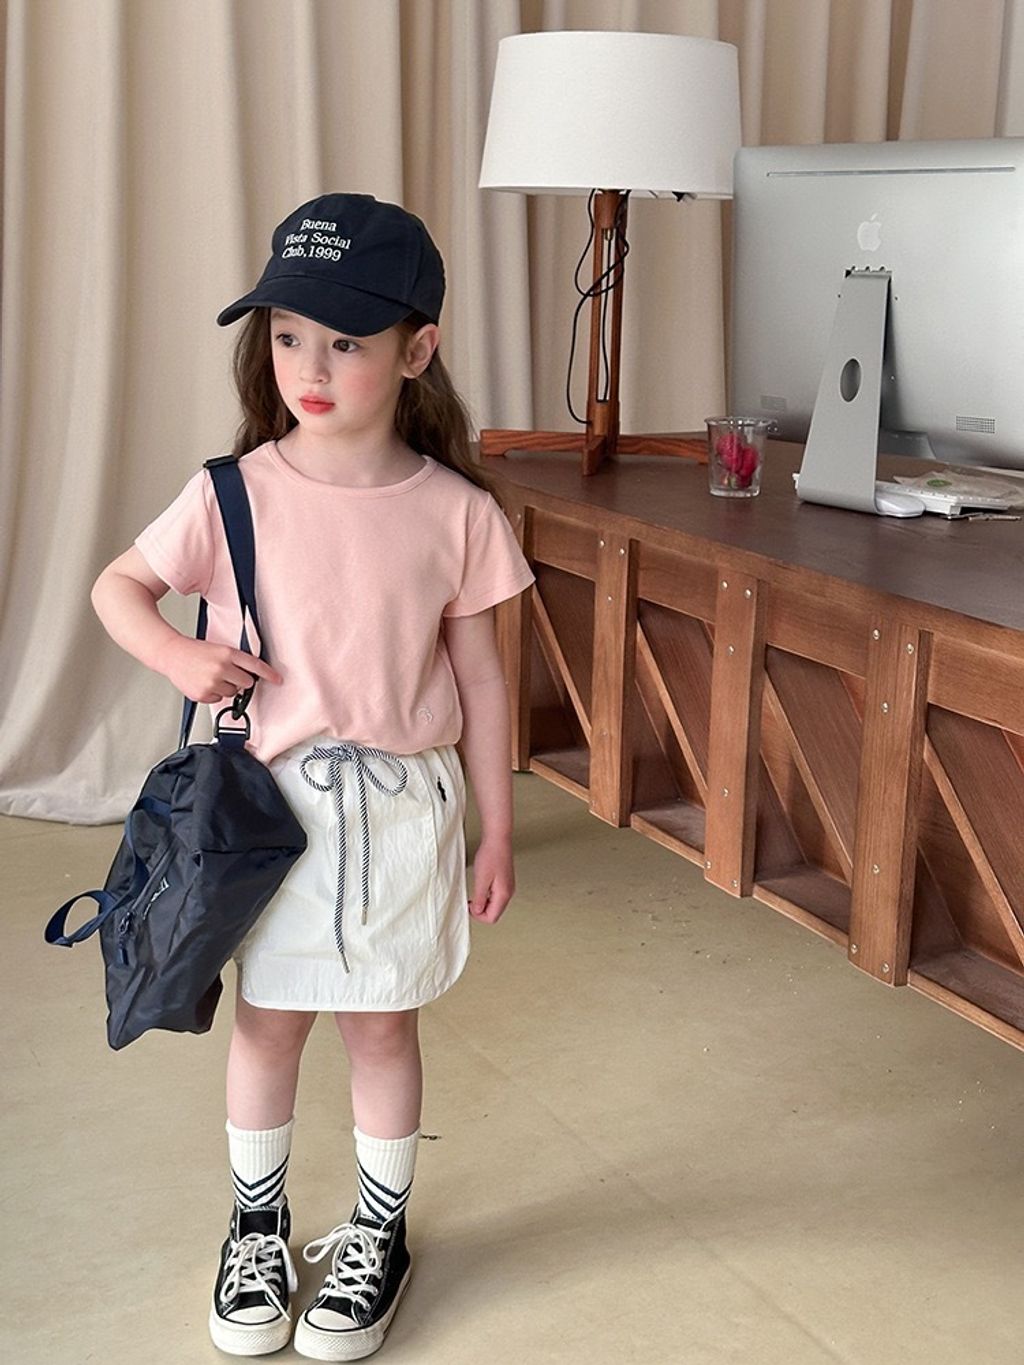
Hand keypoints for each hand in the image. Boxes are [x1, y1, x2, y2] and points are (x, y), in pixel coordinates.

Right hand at [157, 635, 282, 703]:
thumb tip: (250, 675)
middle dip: (241, 680)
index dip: (269, 674)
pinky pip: (219, 700)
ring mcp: (212, 682)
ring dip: (226, 687)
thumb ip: (235, 661)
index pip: (255, 665)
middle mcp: (221, 667)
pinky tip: (204, 683)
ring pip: (233, 693)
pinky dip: (214, 694)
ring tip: (212, 676)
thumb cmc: (195, 651)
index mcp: (228, 653)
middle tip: (227, 673)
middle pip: (246, 683)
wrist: (172, 654)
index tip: (278, 680)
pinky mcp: (203, 694)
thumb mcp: (219, 649)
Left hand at [468, 835, 514, 923]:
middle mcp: (508, 892)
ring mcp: (508, 887)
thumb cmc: (491, 855)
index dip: (478, 916)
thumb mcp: (481, 879)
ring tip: (475, 893)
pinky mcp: (505, 881)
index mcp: (503, 894)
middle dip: (481, 910)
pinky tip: (481, 887)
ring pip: (495, 905)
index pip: (492, 917)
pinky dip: (487, 896)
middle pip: (495, 913)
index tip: (469, 907)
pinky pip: (496, 896)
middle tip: (470, 901)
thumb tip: (477, 911)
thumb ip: (479, 898)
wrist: (498, 839)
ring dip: (484, 903)